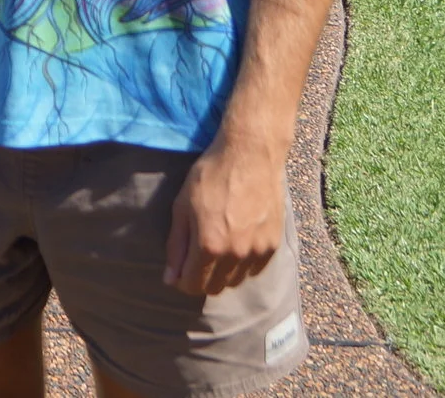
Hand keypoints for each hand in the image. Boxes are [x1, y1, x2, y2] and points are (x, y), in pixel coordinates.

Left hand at [165, 135, 286, 295]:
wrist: (250, 156)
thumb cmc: (210, 177)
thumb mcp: (182, 207)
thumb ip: (176, 246)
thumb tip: (170, 278)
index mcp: (209, 246)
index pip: (193, 285)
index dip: (182, 279)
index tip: (180, 268)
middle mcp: (236, 255)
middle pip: (215, 287)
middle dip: (201, 278)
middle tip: (196, 256)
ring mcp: (258, 252)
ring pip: (236, 281)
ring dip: (223, 272)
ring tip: (218, 245)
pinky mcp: (274, 245)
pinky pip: (254, 269)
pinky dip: (243, 264)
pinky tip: (236, 242)